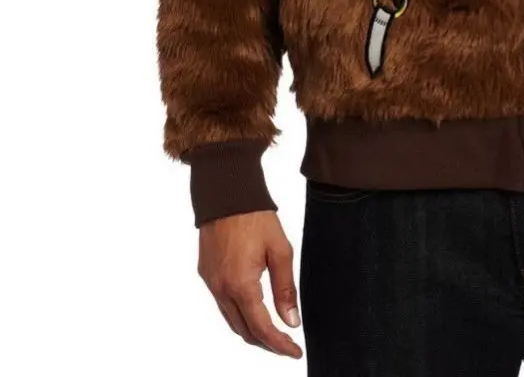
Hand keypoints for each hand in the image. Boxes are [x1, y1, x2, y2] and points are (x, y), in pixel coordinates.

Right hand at [198, 210, 303, 357]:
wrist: (227, 194)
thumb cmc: (256, 217)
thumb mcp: (280, 250)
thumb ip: (286, 289)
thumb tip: (291, 321)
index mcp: (241, 285)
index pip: (261, 328)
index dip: (279, 345)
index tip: (295, 351)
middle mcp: (221, 289)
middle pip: (244, 331)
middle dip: (266, 343)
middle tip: (288, 344)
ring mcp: (210, 283)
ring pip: (231, 321)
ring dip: (252, 331)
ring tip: (274, 332)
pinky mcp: (206, 274)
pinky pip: (222, 305)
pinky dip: (239, 314)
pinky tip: (254, 310)